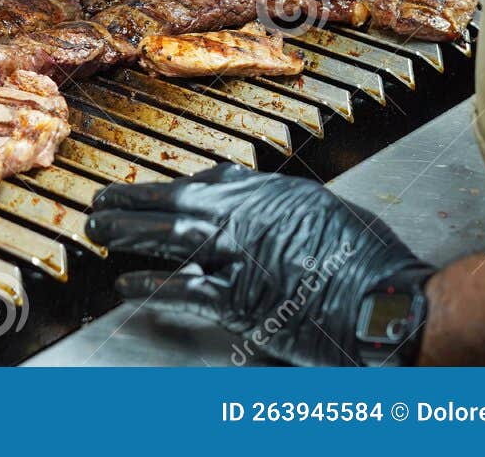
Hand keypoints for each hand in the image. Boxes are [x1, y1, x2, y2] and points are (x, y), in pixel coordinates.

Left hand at [86, 164, 432, 366]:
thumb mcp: (323, 213)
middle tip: (101, 201)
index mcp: (271, 193)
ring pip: (168, 237)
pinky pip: (183, 289)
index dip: (174, 189)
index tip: (151, 191)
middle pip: (176, 202)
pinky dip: (151, 285)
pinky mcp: (238, 299)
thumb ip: (280, 208)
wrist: (386, 303)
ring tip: (98, 229)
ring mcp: (239, 256)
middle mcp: (248, 216)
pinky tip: (127, 284)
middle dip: (133, 201)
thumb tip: (255, 208)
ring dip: (127, 232)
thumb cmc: (368, 261)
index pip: (210, 182)